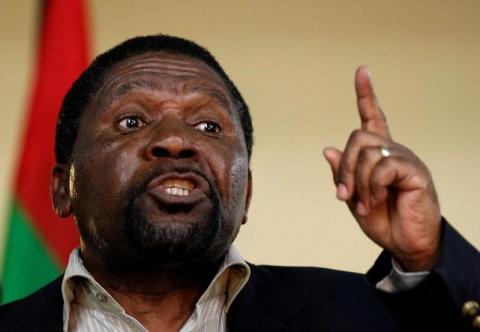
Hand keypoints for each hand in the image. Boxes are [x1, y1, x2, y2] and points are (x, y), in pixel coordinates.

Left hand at [323, 66, 441, 270]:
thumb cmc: (382, 220)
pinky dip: (371, 188)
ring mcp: (406, 159)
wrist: (405, 244)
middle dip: (345, 168)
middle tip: (345, 195)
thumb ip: (343, 175)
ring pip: (366, 153)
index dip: (366, 95)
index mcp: (379, 154)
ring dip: (358, 184)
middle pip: (357, 137)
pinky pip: (382, 168)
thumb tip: (328, 149)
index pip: (373, 117)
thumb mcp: (353, 198)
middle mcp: (393, 150)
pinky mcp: (415, 171)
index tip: (361, 71)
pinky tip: (376, 202)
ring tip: (365, 204)